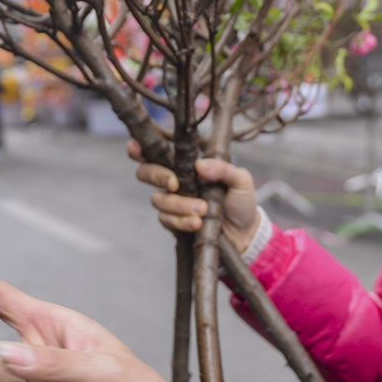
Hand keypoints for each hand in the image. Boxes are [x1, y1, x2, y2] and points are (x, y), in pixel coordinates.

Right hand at [127, 141, 261, 254]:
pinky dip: (181, 221)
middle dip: (157, 176)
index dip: (140, 149)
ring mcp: (173, 202)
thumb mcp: (241, 180)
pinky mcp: (174, 222)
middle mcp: (175, 180)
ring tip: (202, 210)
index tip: (135, 148)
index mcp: (187, 164)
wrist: (245, 233)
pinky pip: (166, 219)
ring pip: (158, 199)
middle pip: (146, 172)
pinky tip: (197, 223)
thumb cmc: (241, 201)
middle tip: (174, 183)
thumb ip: (223, 168)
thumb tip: (200, 166)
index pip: (158, 152)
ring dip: (178, 204)